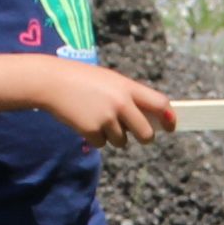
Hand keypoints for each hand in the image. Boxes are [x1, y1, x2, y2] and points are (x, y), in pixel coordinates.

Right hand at [35, 65, 176, 149]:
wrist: (52, 82)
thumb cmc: (83, 81)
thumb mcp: (110, 81)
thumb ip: (129, 97)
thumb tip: (149, 121)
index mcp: (127, 87)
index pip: (159, 103)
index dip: (168, 117)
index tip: (170, 126)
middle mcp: (120, 103)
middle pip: (145, 133)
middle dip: (144, 137)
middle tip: (139, 135)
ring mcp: (106, 118)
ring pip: (122, 141)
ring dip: (114, 136)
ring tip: (97, 117)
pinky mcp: (91, 130)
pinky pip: (102, 144)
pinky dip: (95, 138)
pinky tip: (85, 121)